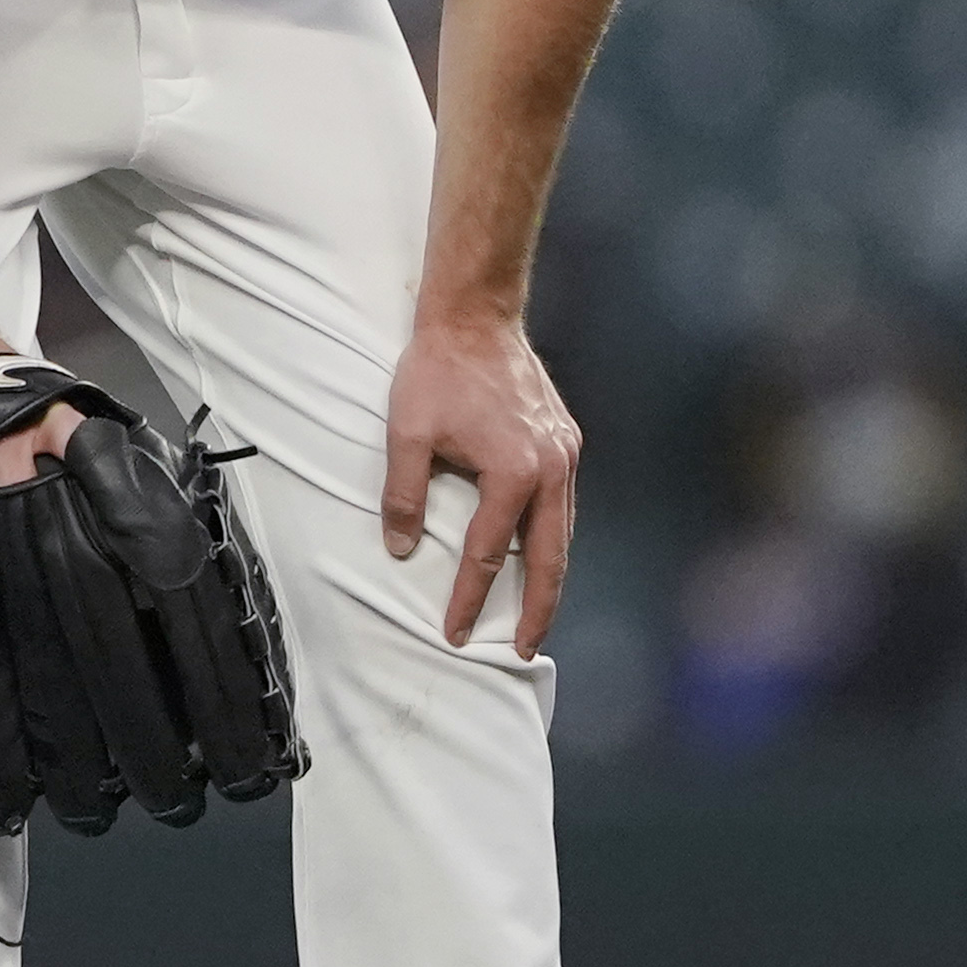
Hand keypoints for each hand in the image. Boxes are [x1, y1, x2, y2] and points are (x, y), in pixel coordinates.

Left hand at [380, 301, 579, 654]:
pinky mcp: (565, 441)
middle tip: (523, 649)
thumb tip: (401, 549)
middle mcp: (551, 469)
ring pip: (562, 533)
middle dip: (536, 609)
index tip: (454, 632)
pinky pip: (562, 506)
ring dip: (550, 578)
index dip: (469, 597)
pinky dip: (553, 538)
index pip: (488, 554)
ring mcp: (564, 454)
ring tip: (536, 615)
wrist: (476, 317)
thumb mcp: (407, 434)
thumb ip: (404, 496)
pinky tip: (540, 555)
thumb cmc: (438, 371)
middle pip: (548, 559)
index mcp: (514, 472)